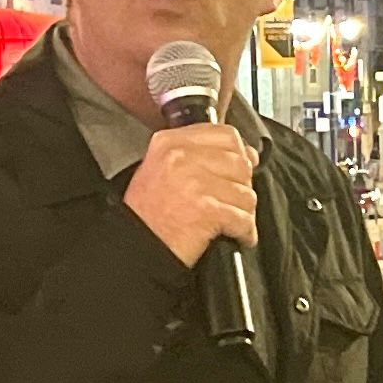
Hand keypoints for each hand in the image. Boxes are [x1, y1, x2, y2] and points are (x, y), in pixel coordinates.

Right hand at [125, 124, 260, 266]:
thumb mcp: (162, 169)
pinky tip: (237, 235)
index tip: (241, 166)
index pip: (225, 135)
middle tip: (231, 201)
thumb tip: (247, 153)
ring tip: (232, 221)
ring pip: (246, 192)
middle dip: (242, 186)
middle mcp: (181, 157)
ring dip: (244, 211)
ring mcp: (195, 183)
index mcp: (170, 143)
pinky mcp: (207, 210)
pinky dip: (245, 232)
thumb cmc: (147, 215)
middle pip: (240, 163)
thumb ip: (200, 153)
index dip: (240, 153)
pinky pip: (244, 218)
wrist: (136, 247)